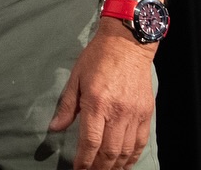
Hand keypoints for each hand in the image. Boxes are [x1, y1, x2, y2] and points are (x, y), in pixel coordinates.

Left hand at [48, 22, 157, 169]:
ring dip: (115, 166)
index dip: (83, 161)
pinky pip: (140, 142)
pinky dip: (132, 157)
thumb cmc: (98, 57)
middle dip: (99, 168)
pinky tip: (124, 164)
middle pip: (109, 152)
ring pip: (125, 151)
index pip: (90, 142)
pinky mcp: (146, 113)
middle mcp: (117, 112)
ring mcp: (134, 114)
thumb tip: (54, 128)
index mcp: (97, 103)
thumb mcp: (76, 77)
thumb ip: (67, 106)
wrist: (127, 43)